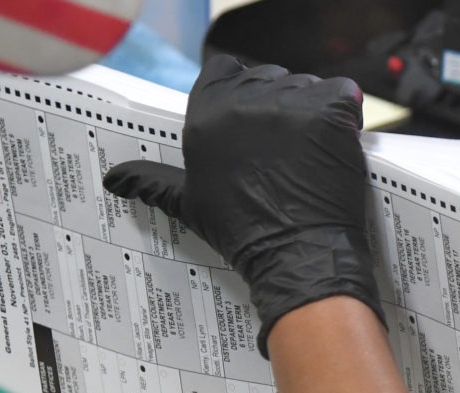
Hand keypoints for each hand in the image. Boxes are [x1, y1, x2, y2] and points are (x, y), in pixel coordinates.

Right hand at [103, 54, 383, 356]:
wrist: (296, 255)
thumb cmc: (243, 232)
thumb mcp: (189, 204)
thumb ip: (151, 181)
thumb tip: (115, 178)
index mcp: (206, 116)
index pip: (223, 71)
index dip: (242, 90)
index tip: (253, 117)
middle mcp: (244, 103)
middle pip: (268, 76)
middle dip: (279, 103)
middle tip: (285, 146)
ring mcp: (290, 105)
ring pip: (306, 84)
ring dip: (312, 110)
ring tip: (309, 152)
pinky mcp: (329, 113)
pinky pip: (343, 93)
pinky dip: (345, 114)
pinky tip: (336, 143)